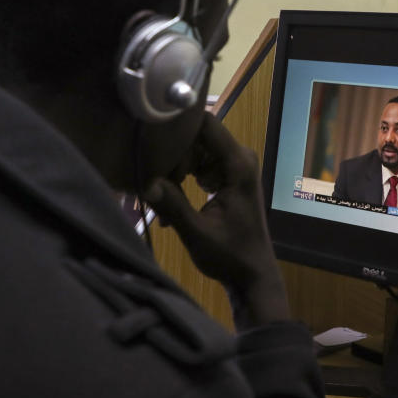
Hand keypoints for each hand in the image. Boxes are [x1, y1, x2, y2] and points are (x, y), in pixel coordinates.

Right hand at [142, 112, 289, 329]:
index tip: (152, 142)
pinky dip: (182, 178)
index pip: (205, 123)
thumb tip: (146, 182)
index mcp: (238, 164)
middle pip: (195, 136)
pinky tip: (172, 201)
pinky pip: (197, 162)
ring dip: (174, 170)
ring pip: (193, 149)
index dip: (177, 127)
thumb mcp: (196, 234)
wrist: (252, 274)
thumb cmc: (230, 256)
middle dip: (172, 157)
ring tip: (163, 199)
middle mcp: (239, 157)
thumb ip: (172, 204)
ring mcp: (234, 164)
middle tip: (156, 185)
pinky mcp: (226, 174)